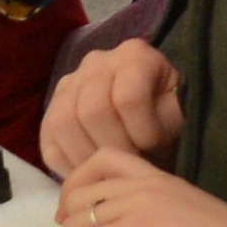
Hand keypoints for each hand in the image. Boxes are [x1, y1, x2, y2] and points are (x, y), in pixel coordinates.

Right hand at [39, 37, 178, 173]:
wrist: (152, 115)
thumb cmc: (167, 116)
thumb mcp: (177, 115)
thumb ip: (165, 124)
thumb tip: (144, 145)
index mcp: (134, 56)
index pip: (128, 98)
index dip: (143, 133)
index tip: (156, 149)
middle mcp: (96, 62)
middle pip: (92, 110)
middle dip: (115, 148)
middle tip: (130, 164)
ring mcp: (68, 84)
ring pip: (63, 124)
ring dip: (88, 157)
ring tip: (109, 169)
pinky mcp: (50, 111)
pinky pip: (49, 144)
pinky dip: (68, 165)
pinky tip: (91, 170)